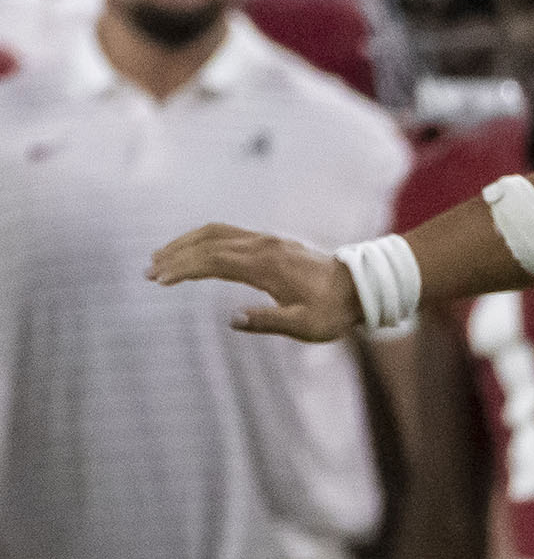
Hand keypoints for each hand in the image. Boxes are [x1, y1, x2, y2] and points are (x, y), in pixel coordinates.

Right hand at [149, 224, 359, 340]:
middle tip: (148, 272)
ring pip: (215, 232)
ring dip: (184, 243)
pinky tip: (191, 251)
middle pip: (207, 242)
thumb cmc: (334, 311)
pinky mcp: (269, 242)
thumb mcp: (307, 326)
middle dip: (175, 256)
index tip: (159, 280)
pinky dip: (202, 239)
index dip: (184, 269)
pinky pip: (227, 233)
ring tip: (160, 258)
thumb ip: (270, 322)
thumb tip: (233, 320)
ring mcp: (265, 240)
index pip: (213, 260)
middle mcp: (262, 245)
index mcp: (266, 265)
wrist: (360, 288)